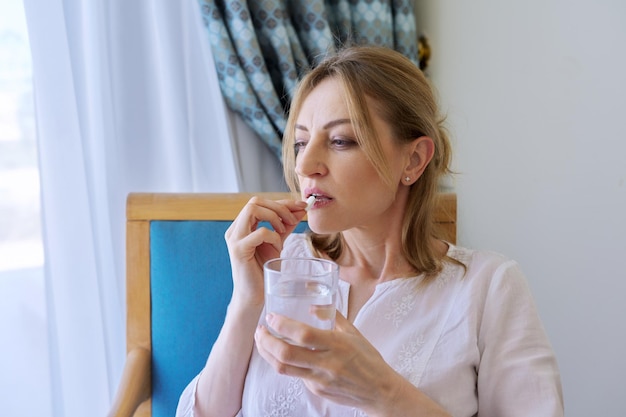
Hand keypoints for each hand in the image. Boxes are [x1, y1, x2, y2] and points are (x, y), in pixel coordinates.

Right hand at [225, 196, 306, 306]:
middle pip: (255, 201)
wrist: (254, 295)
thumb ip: (286, 225)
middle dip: (279, 206)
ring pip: (253, 209)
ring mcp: (235, 238)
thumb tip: (300, 209)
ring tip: (283, 232)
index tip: (302, 205)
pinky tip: (277, 248)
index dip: (282, 202)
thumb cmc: (263, 270)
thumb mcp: (277, 242)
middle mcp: (235, 229)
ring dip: (274, 217)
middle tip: (294, 219)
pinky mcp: (239, 250)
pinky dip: (273, 236)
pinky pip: (260, 232)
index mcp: (242, 226)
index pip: (260, 203)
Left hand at [254, 311, 402, 413]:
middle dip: (266, 341)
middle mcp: (327, 364)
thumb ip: (332, 316)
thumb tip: (312, 305)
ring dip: (267, 354)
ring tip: (262, 341)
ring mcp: (320, 380)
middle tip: (260, 330)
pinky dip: (284, 363)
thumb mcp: (353, 332)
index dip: (283, 325)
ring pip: (284, 368)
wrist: (379, 391)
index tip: (271, 317)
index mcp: (338, 345)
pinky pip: (295, 375)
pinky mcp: (317, 390)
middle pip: (286, 354)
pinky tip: (282, 354)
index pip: (304, 335)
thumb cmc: (368, 358)